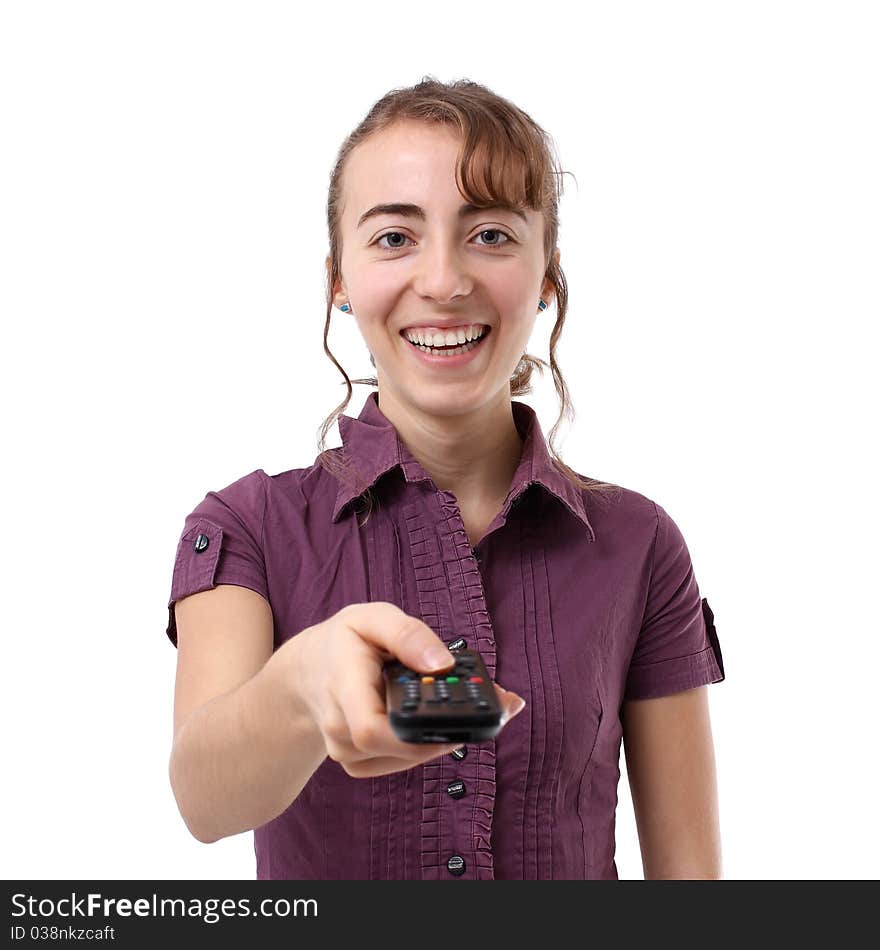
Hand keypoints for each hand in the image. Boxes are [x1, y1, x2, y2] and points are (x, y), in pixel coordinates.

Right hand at [284, 601, 525, 777]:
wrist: (310, 671)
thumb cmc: (345, 641)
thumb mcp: (373, 617)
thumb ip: (408, 635)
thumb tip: (442, 664)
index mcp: (342, 686)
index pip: (370, 730)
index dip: (417, 734)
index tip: (459, 716)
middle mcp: (340, 727)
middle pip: (398, 749)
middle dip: (447, 732)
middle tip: (492, 709)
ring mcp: (347, 751)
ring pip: (406, 758)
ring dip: (441, 737)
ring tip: (468, 709)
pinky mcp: (359, 762)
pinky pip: (401, 762)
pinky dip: (426, 744)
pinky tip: (438, 722)